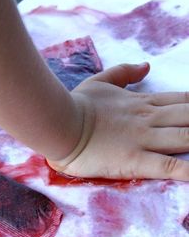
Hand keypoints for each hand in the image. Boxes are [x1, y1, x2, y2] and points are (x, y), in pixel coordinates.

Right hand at [48, 63, 188, 180]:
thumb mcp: (101, 81)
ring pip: (185, 138)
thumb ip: (125, 72)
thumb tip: (146, 66)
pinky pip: (168, 166)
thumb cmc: (78, 104)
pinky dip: (187, 170)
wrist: (61, 124)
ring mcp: (143, 139)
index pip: (182, 101)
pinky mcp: (135, 161)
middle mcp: (149, 119)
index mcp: (142, 102)